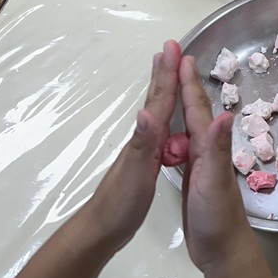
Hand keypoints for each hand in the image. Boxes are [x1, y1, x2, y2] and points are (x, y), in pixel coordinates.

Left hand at [85, 40, 181, 251]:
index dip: (169, 73)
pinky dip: (164, 113)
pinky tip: (164, 117)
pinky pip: (159, 128)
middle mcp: (145, 137)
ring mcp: (143, 148)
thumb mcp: (135, 173)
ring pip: (156, 111)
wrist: (102, 230)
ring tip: (166, 70)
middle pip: (156, 99)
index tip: (174, 47)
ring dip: (163, 88)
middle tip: (170, 47)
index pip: (161, 100)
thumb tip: (147, 111)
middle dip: (165, 72)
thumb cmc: (121, 203)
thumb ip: (144, 143)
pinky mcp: (145, 160)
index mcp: (147, 137)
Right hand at [178, 55, 250, 274]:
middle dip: (185, 82)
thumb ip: (216, 150)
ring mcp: (201, 161)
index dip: (187, 80)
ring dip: (183, 100)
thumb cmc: (217, 218)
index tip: (180, 53)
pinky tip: (177, 128)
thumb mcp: (214, 182)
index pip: (196, 106)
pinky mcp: (194, 175)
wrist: (222, 249)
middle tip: (176, 56)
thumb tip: (222, 114)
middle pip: (194, 109)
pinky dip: (180, 128)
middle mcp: (207, 148)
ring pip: (190, 123)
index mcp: (208, 145)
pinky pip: (185, 142)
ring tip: (176, 82)